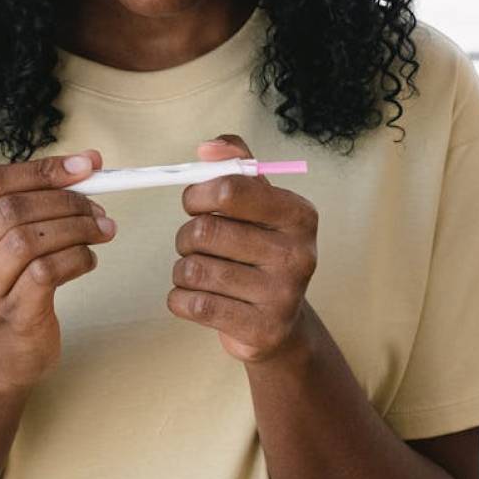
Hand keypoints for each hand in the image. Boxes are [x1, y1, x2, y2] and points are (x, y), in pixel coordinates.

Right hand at [0, 149, 116, 394]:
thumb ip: (32, 201)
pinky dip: (77, 258)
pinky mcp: (9, 316)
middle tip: (97, 207)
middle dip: (64, 201)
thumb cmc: (6, 289)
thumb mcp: (2, 242)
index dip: (40, 170)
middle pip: (11, 210)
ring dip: (76, 228)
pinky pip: (47, 272)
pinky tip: (88, 259)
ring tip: (101, 230)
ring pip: (30, 240)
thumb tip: (86, 163)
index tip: (84, 166)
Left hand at [169, 134, 319, 364]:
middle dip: (186, 236)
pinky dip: (179, 299)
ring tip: (200, 272)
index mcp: (299, 215)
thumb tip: (208, 148)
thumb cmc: (261, 251)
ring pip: (193, 269)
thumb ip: (237, 162)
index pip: (231, 190)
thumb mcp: (259, 202)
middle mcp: (298, 254)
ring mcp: (283, 295)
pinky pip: (192, 305)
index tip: (195, 203)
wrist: (279, 324)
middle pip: (205, 231)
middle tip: (194, 243)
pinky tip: (195, 297)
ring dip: (182, 270)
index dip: (198, 194)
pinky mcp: (261, 330)